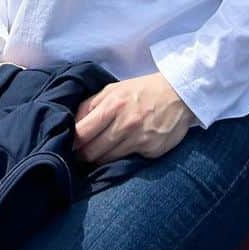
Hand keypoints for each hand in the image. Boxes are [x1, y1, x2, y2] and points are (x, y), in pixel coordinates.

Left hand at [73, 72, 195, 163]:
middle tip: (80, 154)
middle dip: (82, 155)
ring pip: (106, 160)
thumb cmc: (143, 90)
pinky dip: (121, 158)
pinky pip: (127, 160)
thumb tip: (72, 123)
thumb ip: (91, 105)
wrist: (179, 94)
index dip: (72, 142)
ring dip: (99, 159)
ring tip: (98, 154)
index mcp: (113, 105)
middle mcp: (125, 123)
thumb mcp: (115, 89)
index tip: (69, 145)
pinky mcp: (151, 151)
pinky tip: (122, 151)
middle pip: (91, 152)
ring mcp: (139, 139)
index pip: (81, 133)